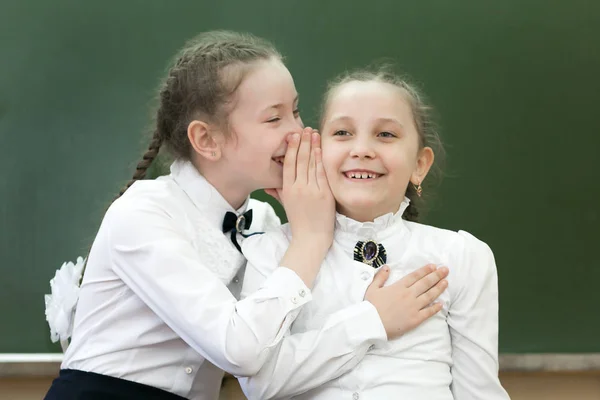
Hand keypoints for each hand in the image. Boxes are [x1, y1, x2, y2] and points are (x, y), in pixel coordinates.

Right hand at [278, 127, 334, 249]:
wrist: (311, 238)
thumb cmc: (299, 222)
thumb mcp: (286, 205)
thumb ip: (278, 192)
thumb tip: (269, 184)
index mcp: (287, 189)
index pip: (289, 164)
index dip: (291, 148)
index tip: (293, 135)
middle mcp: (298, 188)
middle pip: (300, 160)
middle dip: (302, 142)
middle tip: (304, 128)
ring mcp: (312, 190)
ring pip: (311, 164)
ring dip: (312, 146)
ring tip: (313, 133)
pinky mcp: (324, 194)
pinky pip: (321, 173)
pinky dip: (320, 159)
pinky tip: (320, 149)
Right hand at [365, 264, 448, 339]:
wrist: (372, 324)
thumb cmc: (371, 306)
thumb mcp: (372, 288)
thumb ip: (380, 277)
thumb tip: (387, 267)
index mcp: (398, 286)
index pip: (415, 276)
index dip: (425, 270)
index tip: (433, 266)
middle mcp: (408, 295)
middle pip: (425, 283)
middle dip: (436, 275)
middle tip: (445, 270)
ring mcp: (413, 307)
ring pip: (429, 296)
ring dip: (439, 288)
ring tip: (446, 282)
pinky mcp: (415, 319)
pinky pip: (428, 312)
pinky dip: (436, 308)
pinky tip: (441, 304)